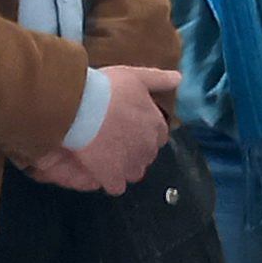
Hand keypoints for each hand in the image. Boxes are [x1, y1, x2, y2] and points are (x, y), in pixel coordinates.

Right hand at [24, 66, 180, 194]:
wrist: (82, 106)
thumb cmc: (108, 89)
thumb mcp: (137, 76)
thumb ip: (160, 79)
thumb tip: (179, 78)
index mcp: (156, 125)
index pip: (160, 136)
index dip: (145, 132)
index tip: (130, 127)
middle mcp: (148, 147)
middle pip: (147, 155)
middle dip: (135, 150)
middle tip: (115, 139)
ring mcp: (131, 164)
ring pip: (134, 172)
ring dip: (125, 167)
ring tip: (107, 155)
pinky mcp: (112, 176)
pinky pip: (116, 186)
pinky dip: (110, 180)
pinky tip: (99, 171)